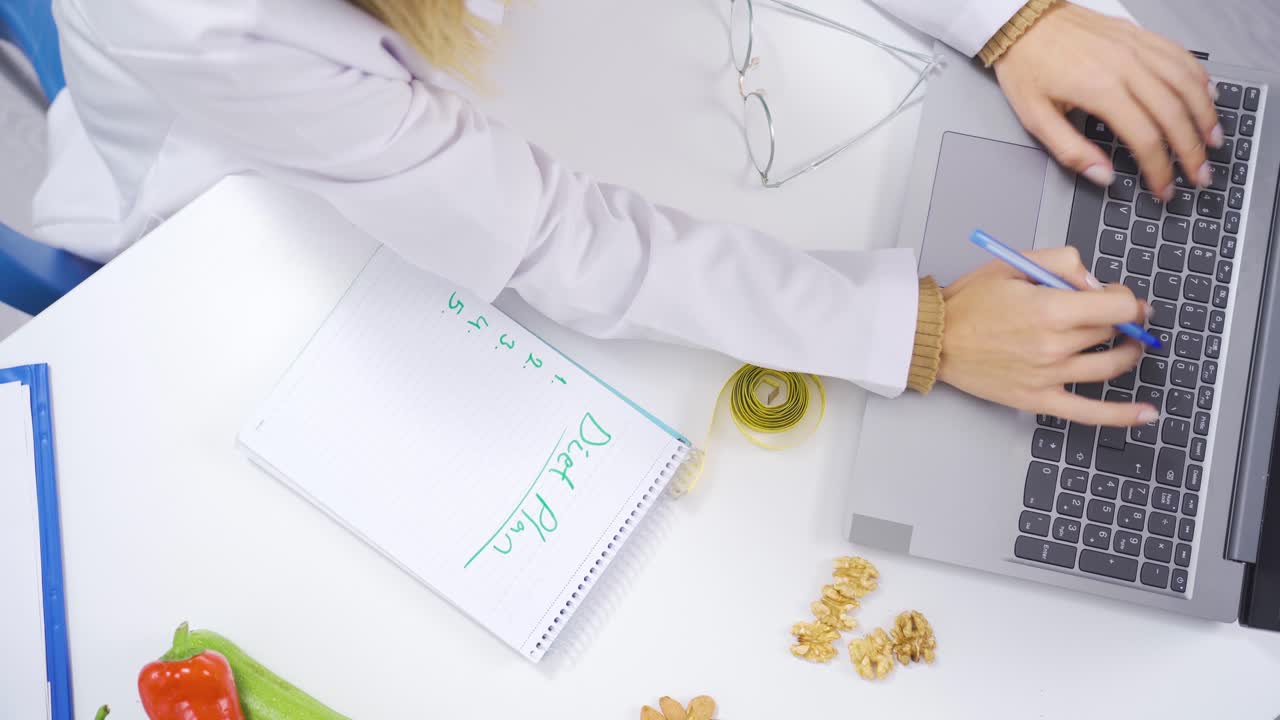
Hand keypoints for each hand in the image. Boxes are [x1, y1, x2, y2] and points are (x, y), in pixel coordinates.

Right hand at [938, 246, 1156, 425]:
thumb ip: (1062, 261)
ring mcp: (1049, 375)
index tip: (1122, 299)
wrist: (934, 338)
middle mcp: (1054, 345)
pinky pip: (1089, 412)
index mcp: (1050, 309)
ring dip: (1127, 354)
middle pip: (1113, 333)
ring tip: (1125, 346)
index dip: (1127, 299)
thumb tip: (1094, 282)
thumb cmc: (967, 303)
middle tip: (1105, 314)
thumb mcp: (1013, 262)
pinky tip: (1145, 413)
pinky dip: (1121, 415)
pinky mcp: (1039, 398)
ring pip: (1110, 366)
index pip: (1119, 307)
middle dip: (1118, 320)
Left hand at [993, 2, 1219, 199]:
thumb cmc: (1027, 65)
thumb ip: (1071, 150)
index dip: (1159, 169)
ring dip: (1205, 115)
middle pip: (1174, 114)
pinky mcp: (1140, 35)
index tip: (1164, 189)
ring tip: (1213, 140)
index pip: (1144, 138)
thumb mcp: (1035, 117)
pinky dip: (1199, 78)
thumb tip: (1102, 176)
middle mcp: (1126, 66)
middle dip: (1191, 150)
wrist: (1023, 21)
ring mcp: (1137, 47)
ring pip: (1187, 83)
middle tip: (1200, 175)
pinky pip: (1181, 56)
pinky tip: (1207, 94)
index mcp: (1099, 89)